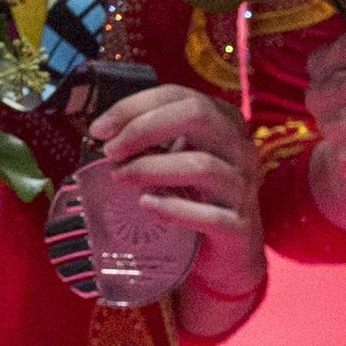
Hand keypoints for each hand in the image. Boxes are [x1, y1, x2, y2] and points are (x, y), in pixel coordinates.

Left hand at [88, 84, 265, 296]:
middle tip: (111, 152)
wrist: (231, 250)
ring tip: (120, 178)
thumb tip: (106, 132)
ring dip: (150, 169)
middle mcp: (241, 148)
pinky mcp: (240, 225)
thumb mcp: (180, 158)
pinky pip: (208, 214)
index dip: (133, 107)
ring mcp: (244, 187)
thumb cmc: (197, 196)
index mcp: (225, 123)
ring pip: (201, 165)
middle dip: (143, 129)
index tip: (100, 129)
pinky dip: (173, 208)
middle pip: (196, 116)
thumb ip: (153, 141)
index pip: (178, 95)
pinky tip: (147, 205)